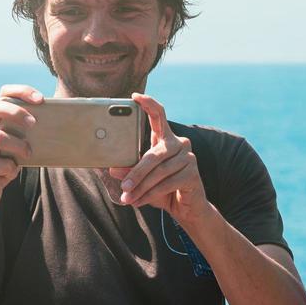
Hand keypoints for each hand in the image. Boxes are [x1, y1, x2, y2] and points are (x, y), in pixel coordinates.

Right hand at [0, 85, 41, 207]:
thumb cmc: (4, 166)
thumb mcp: (15, 148)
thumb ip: (26, 137)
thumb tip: (57, 129)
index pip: (3, 95)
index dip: (21, 91)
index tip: (40, 99)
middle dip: (16, 112)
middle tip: (34, 124)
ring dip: (18, 145)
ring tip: (28, 154)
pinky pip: (0, 165)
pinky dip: (11, 169)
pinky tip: (12, 173)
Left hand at [108, 93, 208, 223]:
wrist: (185, 207)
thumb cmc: (162, 189)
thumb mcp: (142, 180)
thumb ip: (130, 171)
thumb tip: (112, 169)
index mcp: (165, 139)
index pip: (158, 115)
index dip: (148, 104)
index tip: (134, 96)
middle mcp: (179, 144)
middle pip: (154, 154)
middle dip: (136, 172)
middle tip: (123, 186)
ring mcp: (188, 157)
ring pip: (159, 172)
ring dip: (141, 188)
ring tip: (128, 198)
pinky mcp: (193, 173)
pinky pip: (167, 183)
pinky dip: (151, 194)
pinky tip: (139, 201)